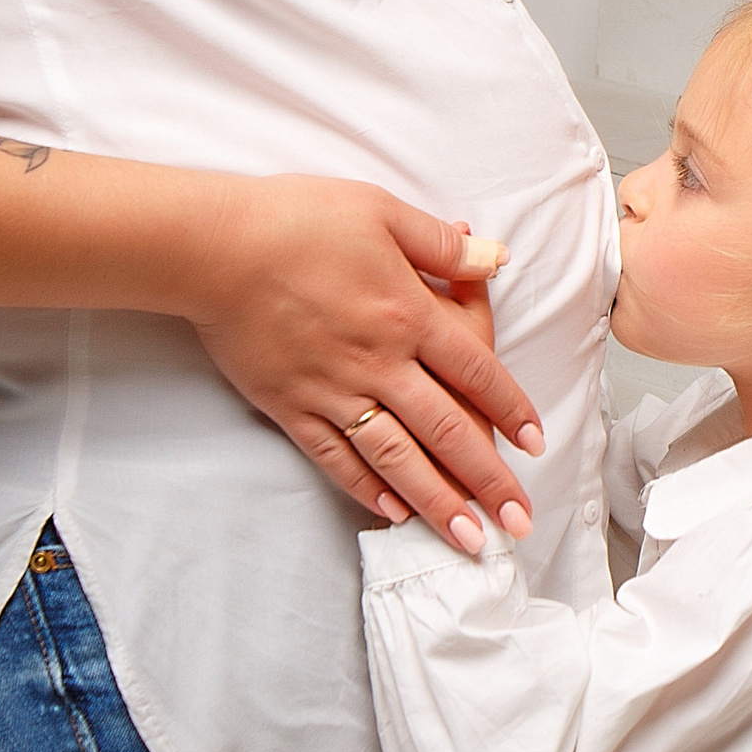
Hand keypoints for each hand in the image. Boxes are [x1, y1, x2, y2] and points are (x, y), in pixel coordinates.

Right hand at [187, 174, 540, 546]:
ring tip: (467, 539)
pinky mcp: (290, 406)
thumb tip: (494, 258)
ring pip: (397, 457)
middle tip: (519, 523)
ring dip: (436, 501)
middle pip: (446, 429)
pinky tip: (391, 511)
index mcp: (407, 313)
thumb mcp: (381, 212)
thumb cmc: (297, 220)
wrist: (214, 248)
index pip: (477, 371)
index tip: (537, 444)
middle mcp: (378, 362)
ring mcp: (332, 390)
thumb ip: (440, 245)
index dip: (512, 409)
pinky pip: (334, 457)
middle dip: (488, 480)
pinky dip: (365, 487)